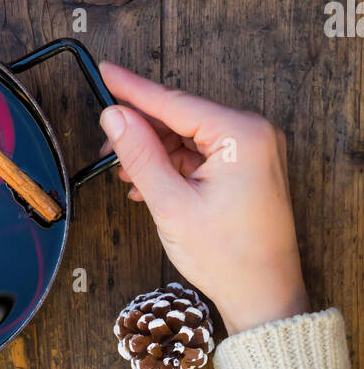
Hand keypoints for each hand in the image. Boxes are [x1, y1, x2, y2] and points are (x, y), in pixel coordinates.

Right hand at [98, 62, 308, 336]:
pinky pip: (201, 154)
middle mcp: (253, 134)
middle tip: (106, 148)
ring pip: (187, 137)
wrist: (264, 297)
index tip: (104, 71)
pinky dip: (173, 167)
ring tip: (127, 176)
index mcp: (241, 135)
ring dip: (154, 153)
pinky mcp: (248, 168)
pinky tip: (149, 185)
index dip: (132, 89)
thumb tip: (115, 116)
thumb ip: (139, 154)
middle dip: (141, 132)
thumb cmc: (228, 257)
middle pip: (180, 118)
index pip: (174, 102)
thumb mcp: (171, 204)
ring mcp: (253, 151)